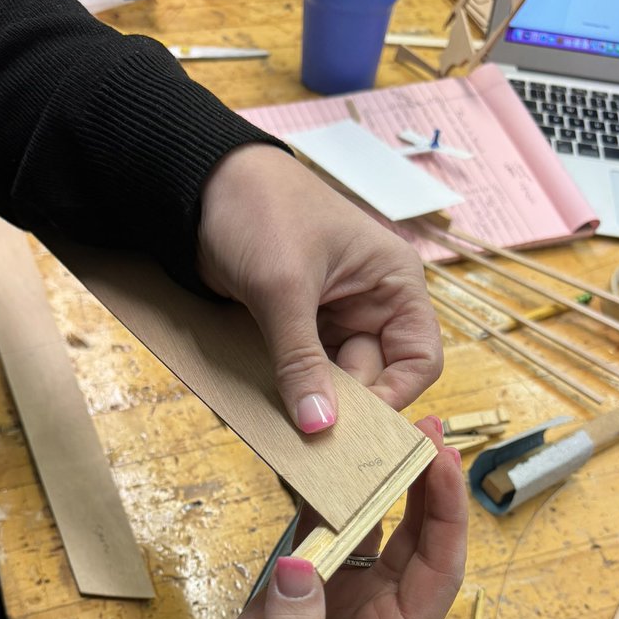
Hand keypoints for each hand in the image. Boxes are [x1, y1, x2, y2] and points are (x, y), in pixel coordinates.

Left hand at [197, 144, 442, 433]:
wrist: (199, 188)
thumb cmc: (258, 210)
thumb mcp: (283, 288)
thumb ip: (301, 360)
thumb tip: (318, 425)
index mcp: (393, 283)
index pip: (419, 359)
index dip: (395, 396)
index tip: (355, 425)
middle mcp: (372, 305)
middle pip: (375, 378)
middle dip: (345, 404)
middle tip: (309, 431)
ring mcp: (335, 320)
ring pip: (337, 383)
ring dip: (314, 400)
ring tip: (287, 422)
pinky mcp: (299, 329)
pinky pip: (305, 373)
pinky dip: (291, 390)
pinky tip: (272, 405)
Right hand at [197, 419, 465, 618]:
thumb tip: (300, 565)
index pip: (439, 568)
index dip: (448, 515)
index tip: (442, 462)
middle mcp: (383, 611)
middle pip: (420, 539)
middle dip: (428, 485)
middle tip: (427, 428)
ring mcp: (349, 594)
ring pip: (380, 528)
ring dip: (386, 485)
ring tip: (391, 432)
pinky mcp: (312, 583)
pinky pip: (330, 531)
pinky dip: (331, 499)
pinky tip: (333, 463)